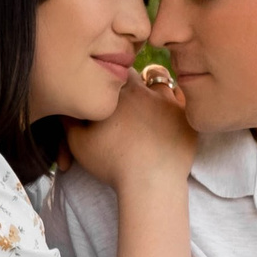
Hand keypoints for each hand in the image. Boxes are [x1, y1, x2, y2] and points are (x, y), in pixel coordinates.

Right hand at [64, 77, 195, 199]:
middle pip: (138, 76)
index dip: (110, 81)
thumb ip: (70, 120)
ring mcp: (170, 103)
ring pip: (161, 85)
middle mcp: (145, 91)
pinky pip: (182, 103)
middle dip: (131, 84)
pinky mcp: (187, 118)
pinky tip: (166, 120)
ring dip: (153, 92)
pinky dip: (173, 107)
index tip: (108, 92)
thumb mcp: (79, 143)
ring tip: (148, 110)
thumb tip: (69, 104)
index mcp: (119, 93)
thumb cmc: (112, 164)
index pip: (113, 73)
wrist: (151, 183)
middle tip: (126, 101)